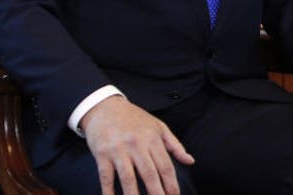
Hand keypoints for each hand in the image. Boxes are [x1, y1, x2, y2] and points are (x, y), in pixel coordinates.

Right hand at [80, 95, 194, 194]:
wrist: (105, 107)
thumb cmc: (134, 119)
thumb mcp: (158, 127)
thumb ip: (175, 145)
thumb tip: (190, 161)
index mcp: (153, 139)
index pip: (165, 166)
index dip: (172, 184)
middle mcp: (137, 145)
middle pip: (149, 173)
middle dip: (157, 193)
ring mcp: (119, 150)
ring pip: (128, 178)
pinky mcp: (102, 154)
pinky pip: (106, 177)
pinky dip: (109, 191)